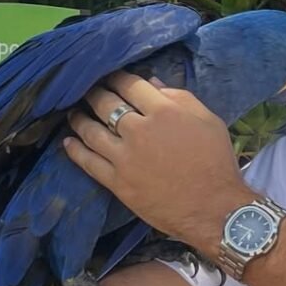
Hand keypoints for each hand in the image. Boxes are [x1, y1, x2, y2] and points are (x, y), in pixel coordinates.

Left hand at [64, 72, 250, 251]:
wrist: (214, 208)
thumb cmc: (217, 162)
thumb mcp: (209, 121)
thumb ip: (182, 99)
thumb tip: (153, 85)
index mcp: (164, 111)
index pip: (130, 85)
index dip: (116, 78)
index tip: (110, 77)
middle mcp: (139, 130)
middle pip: (106, 104)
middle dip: (94, 94)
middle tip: (88, 91)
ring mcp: (124, 157)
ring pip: (91, 131)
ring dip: (79, 119)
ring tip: (75, 114)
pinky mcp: (117, 182)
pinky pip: (88, 162)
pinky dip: (75, 150)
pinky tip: (69, 143)